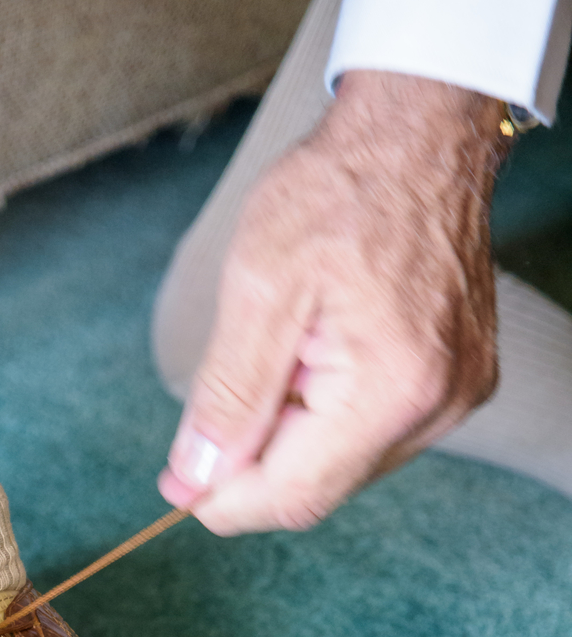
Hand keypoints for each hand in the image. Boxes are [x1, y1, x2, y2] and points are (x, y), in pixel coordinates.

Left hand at [160, 71, 507, 533]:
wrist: (416, 134)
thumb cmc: (337, 192)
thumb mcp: (257, 288)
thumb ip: (227, 396)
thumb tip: (194, 479)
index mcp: (391, 388)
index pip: (295, 495)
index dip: (227, 503)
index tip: (179, 486)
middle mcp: (436, 406)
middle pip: (320, 488)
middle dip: (254, 466)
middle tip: (204, 428)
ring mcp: (454, 396)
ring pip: (344, 465)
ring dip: (291, 438)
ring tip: (280, 357)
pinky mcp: (456, 382)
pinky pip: (374, 434)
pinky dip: (327, 417)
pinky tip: (313, 359)